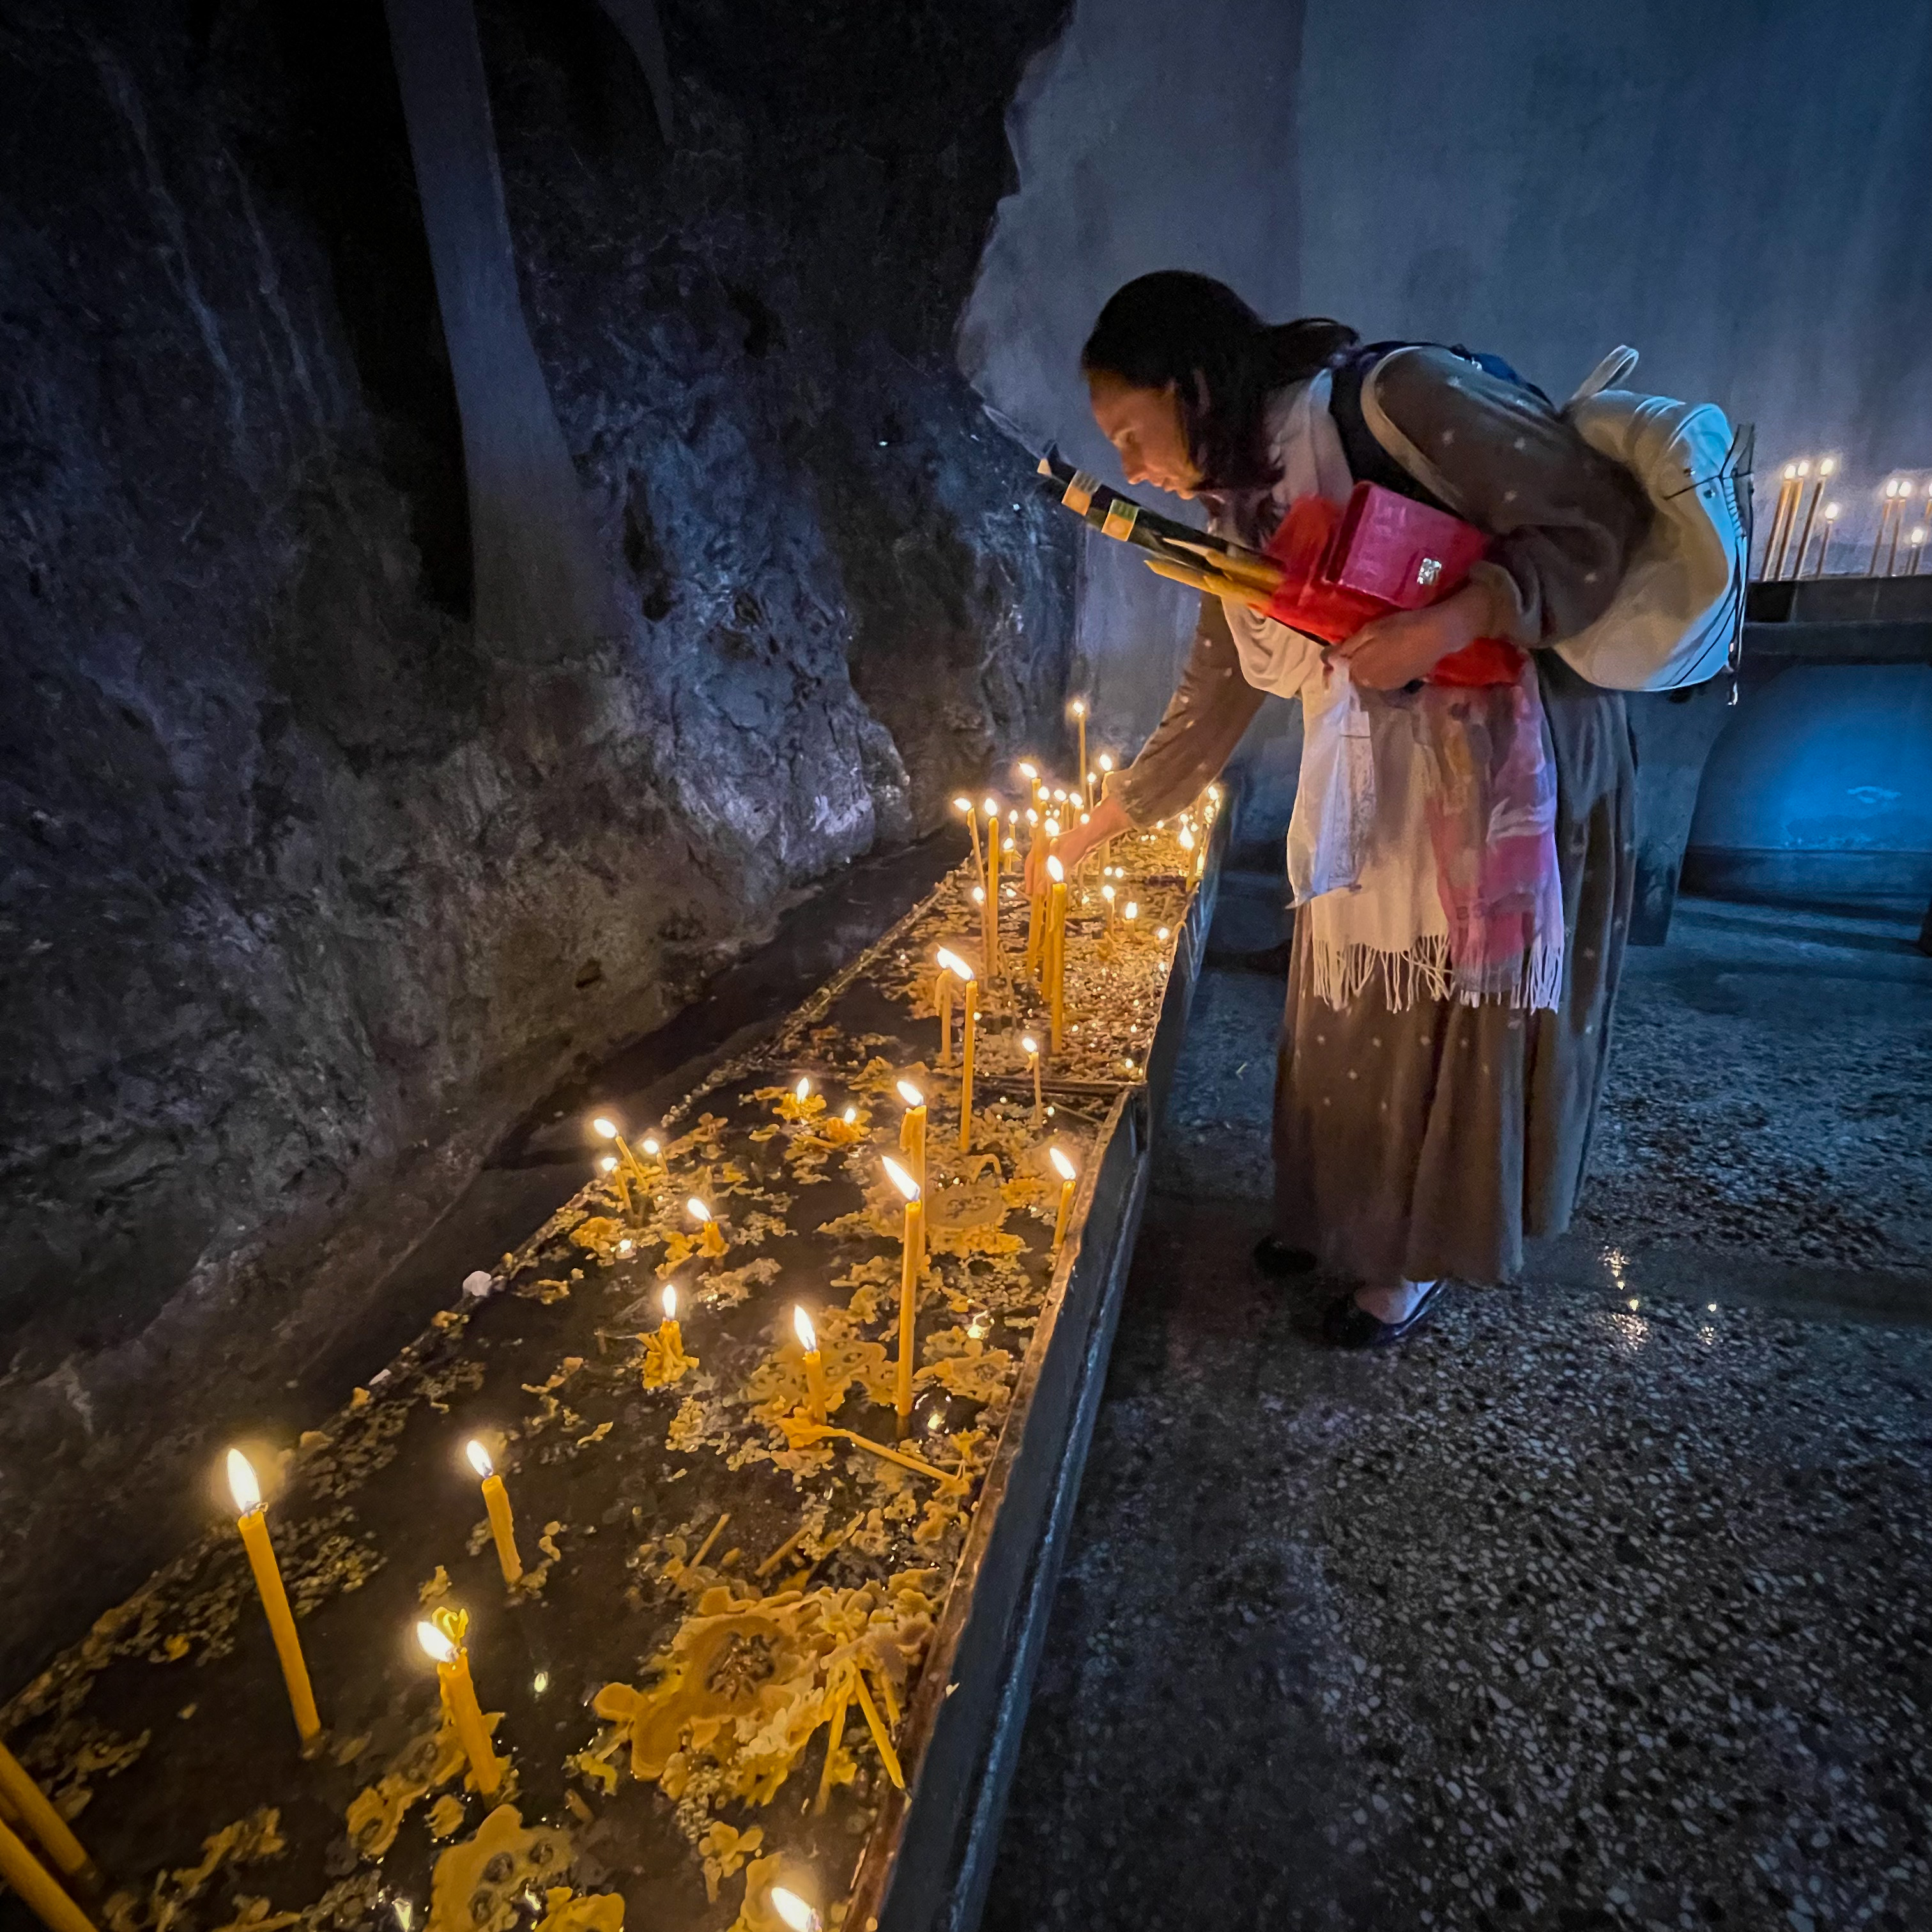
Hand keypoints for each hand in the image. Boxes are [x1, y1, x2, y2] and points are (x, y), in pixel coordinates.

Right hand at [1025, 792, 1127, 893]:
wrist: (1090, 837)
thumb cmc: (1073, 845)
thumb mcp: (1060, 862)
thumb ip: (1049, 877)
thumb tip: (1040, 891)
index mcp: (1040, 846)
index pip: (1030, 864)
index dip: (1029, 878)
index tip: (1029, 891)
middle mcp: (1045, 849)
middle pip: (1037, 867)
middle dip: (1036, 881)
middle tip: (1035, 894)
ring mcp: (1055, 852)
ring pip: (1046, 869)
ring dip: (1045, 881)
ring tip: (1044, 893)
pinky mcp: (1064, 856)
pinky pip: (1056, 869)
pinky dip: (1054, 878)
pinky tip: (1055, 886)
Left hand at [1330, 582, 1497, 689]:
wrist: (1437, 634)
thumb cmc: (1401, 627)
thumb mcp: (1370, 631)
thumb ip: (1347, 648)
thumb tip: (1326, 659)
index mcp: (1359, 671)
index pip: (1338, 672)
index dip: (1334, 664)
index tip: (1331, 656)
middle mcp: (1371, 684)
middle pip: (1354, 675)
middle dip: (1351, 665)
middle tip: (1356, 647)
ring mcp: (1388, 686)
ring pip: (1370, 677)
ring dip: (1367, 667)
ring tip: (1375, 650)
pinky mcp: (1404, 683)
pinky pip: (1385, 677)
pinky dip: (1383, 668)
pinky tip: (1390, 655)